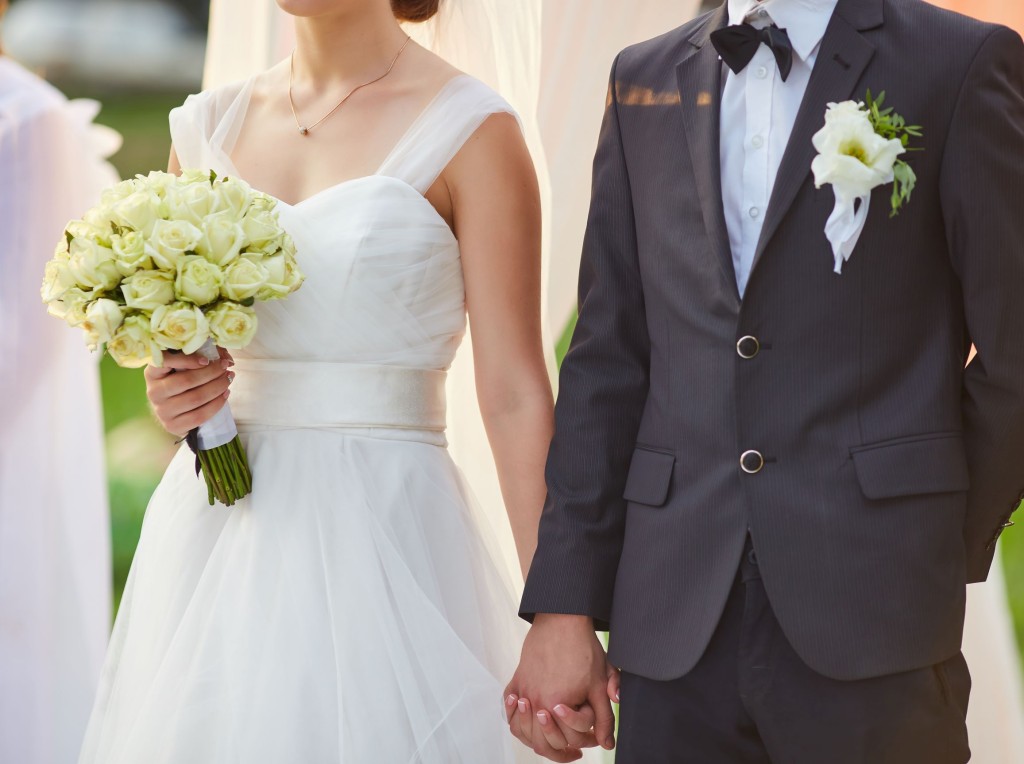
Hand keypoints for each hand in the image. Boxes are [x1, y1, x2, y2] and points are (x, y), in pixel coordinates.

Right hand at [144, 349, 233, 436]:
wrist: (177, 411)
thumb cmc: (182, 381)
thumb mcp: (186, 366)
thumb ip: (202, 355)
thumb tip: (225, 358)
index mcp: (152, 372)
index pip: (164, 361)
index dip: (187, 359)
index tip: (207, 359)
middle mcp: (153, 392)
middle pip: (186, 380)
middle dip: (211, 372)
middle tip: (225, 367)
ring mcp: (162, 411)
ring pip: (196, 398)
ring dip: (217, 387)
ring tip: (228, 379)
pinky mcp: (172, 425)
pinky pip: (199, 415)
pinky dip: (217, 404)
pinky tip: (225, 394)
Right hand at [504, 614, 615, 760]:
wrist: (562, 620)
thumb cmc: (583, 649)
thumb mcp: (600, 684)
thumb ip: (604, 717)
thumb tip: (607, 743)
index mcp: (557, 704)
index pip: (569, 740)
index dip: (585, 741)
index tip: (592, 737)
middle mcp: (536, 701)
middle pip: (543, 743)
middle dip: (561, 749)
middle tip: (575, 745)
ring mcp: (523, 691)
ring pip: (523, 733)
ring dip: (538, 741)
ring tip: (553, 738)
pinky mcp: (516, 682)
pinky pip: (510, 714)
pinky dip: (518, 723)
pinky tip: (531, 723)